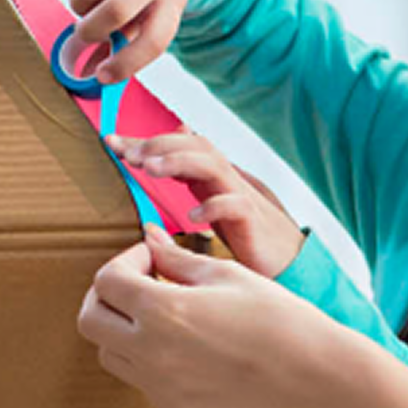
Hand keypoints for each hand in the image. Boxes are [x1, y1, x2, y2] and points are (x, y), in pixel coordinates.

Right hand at [55, 0, 191, 83]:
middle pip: (115, 12)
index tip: (103, 77)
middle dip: (92, 31)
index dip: (126, 64)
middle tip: (87, 34)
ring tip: (88, 7)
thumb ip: (126, 46)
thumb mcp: (152, 18)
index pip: (153, 42)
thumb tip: (94, 77)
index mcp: (171, 3)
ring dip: (78, 8)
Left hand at [78, 227, 345, 407]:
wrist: (316, 378)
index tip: (152, 261)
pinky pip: (148, 386)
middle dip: (108, 298)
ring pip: (113, 357)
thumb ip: (176, 259)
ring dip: (127, 333)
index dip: (125, 262)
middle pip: (91, 321)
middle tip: (139, 289)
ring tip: (168, 324)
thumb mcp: (226, 276)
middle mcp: (152, 355)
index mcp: (162, 311)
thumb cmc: (280, 319)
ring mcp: (162, 391)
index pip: (107, 280)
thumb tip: (149, 240)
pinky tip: (197, 357)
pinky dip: (157, 367)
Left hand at [106, 128, 305, 279]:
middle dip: (158, 145)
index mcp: (214, 179)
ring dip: (178, 162)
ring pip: (212, 164)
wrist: (296, 265)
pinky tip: (192, 217)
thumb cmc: (252, 240)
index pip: (179, 146)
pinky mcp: (255, 223)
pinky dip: (212, 206)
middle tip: (128, 154)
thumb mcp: (214, 207)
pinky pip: (234, 205)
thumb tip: (160, 163)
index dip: (145, 142)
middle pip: (194, 145)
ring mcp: (243, 198)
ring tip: (150, 170)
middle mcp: (228, 181)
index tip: (111, 142)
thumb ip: (191, 183)